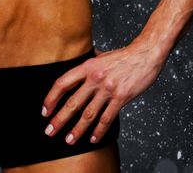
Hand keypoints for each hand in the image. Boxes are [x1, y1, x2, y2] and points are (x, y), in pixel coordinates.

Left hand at [41, 40, 167, 144]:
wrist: (147, 54)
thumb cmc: (126, 56)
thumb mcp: (103, 55)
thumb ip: (91, 62)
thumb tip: (81, 61)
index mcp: (89, 66)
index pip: (63, 83)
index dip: (51, 98)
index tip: (45, 110)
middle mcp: (96, 77)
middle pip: (73, 102)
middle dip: (59, 120)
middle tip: (50, 131)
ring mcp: (109, 88)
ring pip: (89, 114)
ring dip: (77, 130)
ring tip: (69, 140)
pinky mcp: (121, 97)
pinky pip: (107, 118)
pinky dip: (99, 131)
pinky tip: (93, 137)